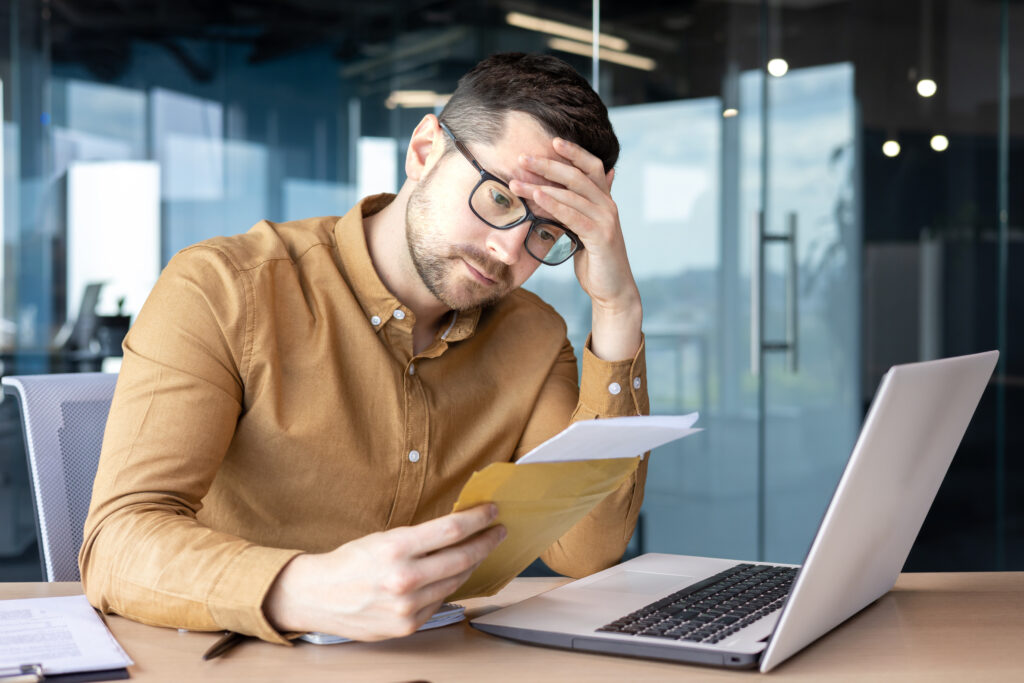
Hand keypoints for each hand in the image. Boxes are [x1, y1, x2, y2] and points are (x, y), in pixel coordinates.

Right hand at [263, 504, 504, 640]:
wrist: (318, 597)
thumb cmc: (350, 563)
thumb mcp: (383, 539)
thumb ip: (420, 538)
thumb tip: (458, 529)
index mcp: (396, 548)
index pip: (452, 530)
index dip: (478, 519)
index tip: (492, 511)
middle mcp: (404, 578)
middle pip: (462, 556)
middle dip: (487, 541)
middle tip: (498, 531)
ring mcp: (407, 606)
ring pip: (455, 580)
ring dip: (473, 563)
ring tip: (481, 550)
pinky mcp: (408, 625)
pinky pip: (440, 601)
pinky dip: (450, 585)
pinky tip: (454, 574)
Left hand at [510, 139, 641, 360]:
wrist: (612, 290)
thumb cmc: (595, 260)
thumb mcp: (584, 230)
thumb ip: (576, 210)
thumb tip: (561, 195)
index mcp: (605, 201)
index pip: (592, 166)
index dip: (574, 152)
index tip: (551, 140)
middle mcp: (608, 205)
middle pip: (578, 175)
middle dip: (549, 164)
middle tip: (523, 159)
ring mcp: (606, 220)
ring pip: (572, 194)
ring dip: (542, 185)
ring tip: (517, 182)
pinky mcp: (601, 237)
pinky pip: (574, 215)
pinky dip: (554, 204)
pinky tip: (537, 197)